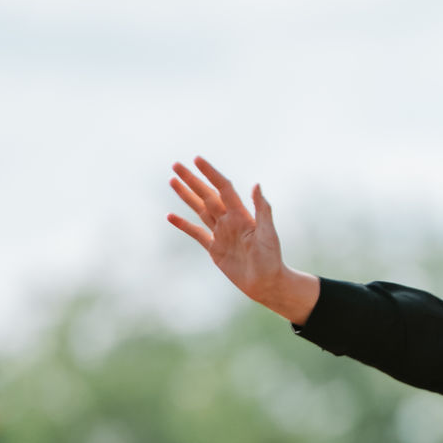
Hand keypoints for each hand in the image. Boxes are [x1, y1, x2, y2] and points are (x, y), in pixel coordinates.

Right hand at [167, 158, 319, 323]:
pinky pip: (196, 233)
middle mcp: (229, 220)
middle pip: (206, 195)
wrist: (267, 283)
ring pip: (199, 209)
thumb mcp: (268, 233)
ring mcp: (220, 233)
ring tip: (172, 181)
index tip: (197, 159)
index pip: (223, 188)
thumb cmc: (272, 258)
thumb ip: (262, 209)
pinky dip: (183, 225)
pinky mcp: (214, 249)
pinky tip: (171, 216)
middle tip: (176, 165)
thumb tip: (256, 185)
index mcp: (241, 214)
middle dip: (192, 180)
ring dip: (186, 195)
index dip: (211, 173)